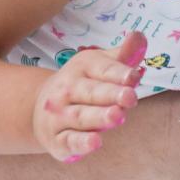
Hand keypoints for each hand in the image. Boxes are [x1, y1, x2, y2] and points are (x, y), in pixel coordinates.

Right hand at [31, 32, 146, 161]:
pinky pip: (68, 141)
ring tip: (117, 116)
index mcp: (81, 69)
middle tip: (130, 97)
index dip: (118, 73)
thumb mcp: (99, 66)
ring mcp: (60, 116)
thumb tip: (140, 36)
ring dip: (98, 117)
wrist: (39, 108)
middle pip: (90, 92)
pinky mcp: (57, 140)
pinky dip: (81, 143)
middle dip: (110, 94)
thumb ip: (123, 55)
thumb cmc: (82, 85)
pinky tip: (95, 142)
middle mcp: (67, 90)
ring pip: (80, 117)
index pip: (101, 69)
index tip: (134, 76)